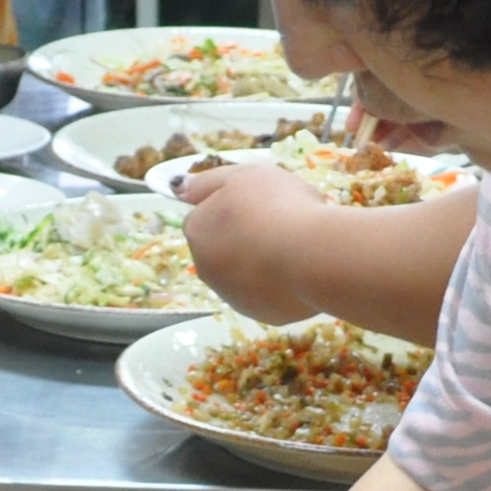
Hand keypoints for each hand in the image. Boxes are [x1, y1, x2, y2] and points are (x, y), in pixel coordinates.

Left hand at [169, 164, 376, 326]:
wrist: (312, 254)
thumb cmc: (276, 205)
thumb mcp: (240, 176)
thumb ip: (206, 181)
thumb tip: (178, 187)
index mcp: (197, 231)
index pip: (204, 216)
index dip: (231, 207)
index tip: (257, 203)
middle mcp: (205, 268)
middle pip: (222, 248)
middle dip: (244, 237)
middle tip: (278, 223)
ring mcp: (232, 295)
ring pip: (245, 274)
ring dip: (262, 261)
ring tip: (293, 245)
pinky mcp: (262, 314)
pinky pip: (269, 294)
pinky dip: (281, 282)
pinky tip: (301, 268)